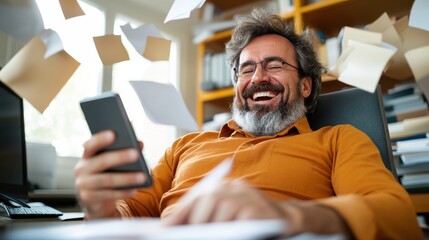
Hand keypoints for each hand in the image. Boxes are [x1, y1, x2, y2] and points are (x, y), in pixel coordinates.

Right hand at [74, 130, 146, 218]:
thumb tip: (140, 143)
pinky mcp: (89, 198)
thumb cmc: (107, 175)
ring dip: (126, 178)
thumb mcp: (113, 164)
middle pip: (101, 161)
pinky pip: (109, 195)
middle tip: (136, 154)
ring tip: (142, 176)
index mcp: (87, 156)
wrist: (95, 202)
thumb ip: (124, 151)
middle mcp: (82, 169)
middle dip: (119, 157)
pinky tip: (135, 190)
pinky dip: (123, 192)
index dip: (100, 139)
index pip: (91, 145)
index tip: (113, 134)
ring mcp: (83, 185)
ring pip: (107, 180)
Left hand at [163, 180, 288, 229]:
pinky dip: (230, 227)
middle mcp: (236, 188)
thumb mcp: (229, 219)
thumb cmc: (252, 223)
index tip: (165, 227)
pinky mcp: (260, 207)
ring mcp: (249, 196)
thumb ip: (209, 219)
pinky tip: (227, 234)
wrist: (287, 222)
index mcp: (225, 188)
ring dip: (211, 223)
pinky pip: (240, 217)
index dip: (181, 212)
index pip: (198, 197)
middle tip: (184, 233)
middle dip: (194, 218)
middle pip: (209, 198)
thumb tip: (179, 228)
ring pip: (223, 206)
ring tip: (203, 234)